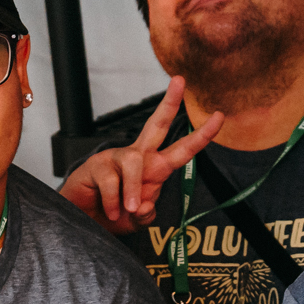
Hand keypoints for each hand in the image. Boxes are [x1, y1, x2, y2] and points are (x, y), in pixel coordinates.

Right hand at [56, 76, 223, 234]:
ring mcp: (116, 157)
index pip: (181, 150)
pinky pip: (111, 182)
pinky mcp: (96, 164)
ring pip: (134, 162)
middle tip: (180, 80)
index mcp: (154, 169)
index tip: (220, 117)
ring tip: (125, 210)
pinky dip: (113, 202)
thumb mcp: (136, 221)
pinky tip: (110, 211)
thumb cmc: (112, 216)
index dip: (200, 135)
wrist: (83, 222)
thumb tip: (145, 205)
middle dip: (169, 103)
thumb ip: (146, 215)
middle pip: (156, 125)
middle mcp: (138, 157)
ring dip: (133, 190)